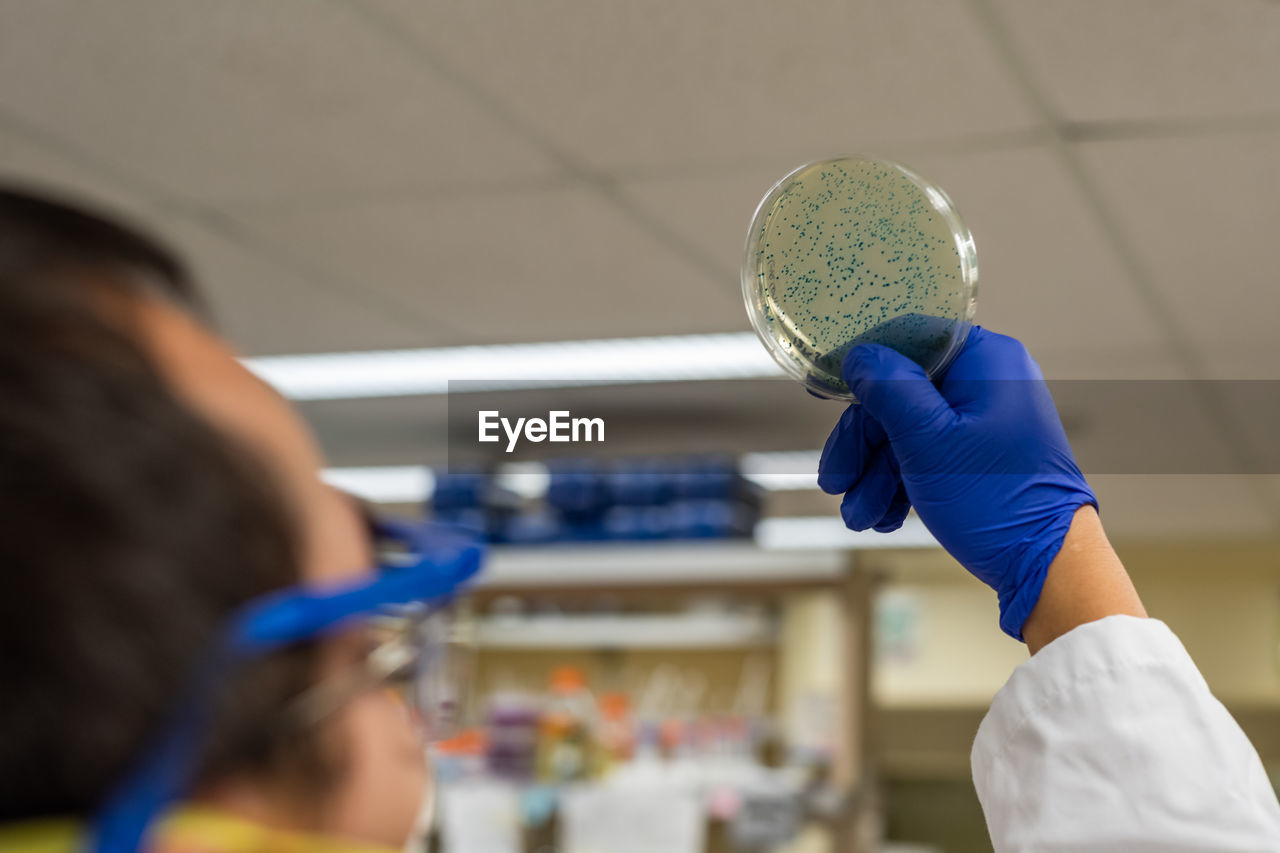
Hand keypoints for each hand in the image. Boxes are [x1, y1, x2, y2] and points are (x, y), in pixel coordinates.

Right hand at [817, 327, 1096, 639]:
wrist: (1045, 566)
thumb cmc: (996, 500)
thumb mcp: (927, 440)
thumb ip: (889, 389)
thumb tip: (859, 355)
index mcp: (985, 361)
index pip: (908, 341)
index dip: (862, 368)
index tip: (822, 392)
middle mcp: (987, 382)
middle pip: (899, 395)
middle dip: (863, 446)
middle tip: (836, 483)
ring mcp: (985, 420)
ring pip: (906, 432)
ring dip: (875, 474)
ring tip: (860, 516)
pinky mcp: (981, 456)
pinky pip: (927, 456)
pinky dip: (900, 485)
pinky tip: (884, 516)